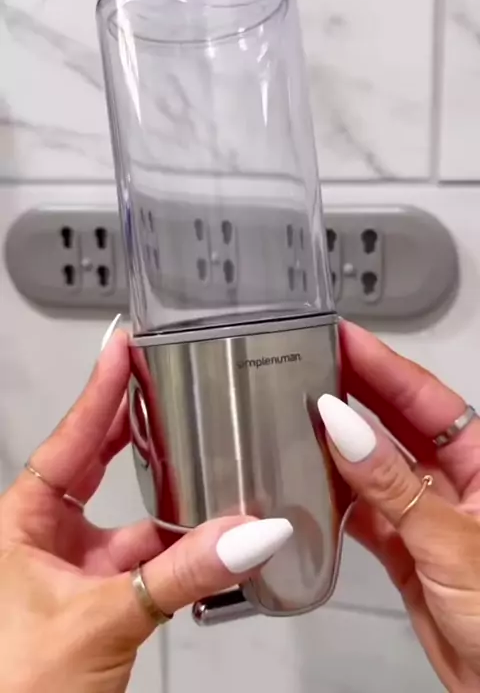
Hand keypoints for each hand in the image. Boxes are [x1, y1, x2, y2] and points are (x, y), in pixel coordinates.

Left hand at [0, 329, 291, 692]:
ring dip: (170, 502)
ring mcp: (71, 568)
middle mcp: (43, 536)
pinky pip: (145, 561)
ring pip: (130, 518)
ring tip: (208, 459)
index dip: (100, 389)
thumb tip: (248, 534)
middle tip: (166, 382)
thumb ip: (182, 574)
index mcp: (19, 521)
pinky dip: (179, 552)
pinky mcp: (97, 600)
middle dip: (133, 427)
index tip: (126, 346)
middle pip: (95, 463)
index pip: (68, 436)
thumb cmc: (16, 686)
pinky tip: (212, 540)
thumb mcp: (102, 618)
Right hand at [318, 321, 479, 691]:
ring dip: (340, 444)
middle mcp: (455, 479)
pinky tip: (311, 483)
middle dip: (355, 392)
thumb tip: (345, 428)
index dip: (382, 363)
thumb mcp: (451, 540)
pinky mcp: (405, 548)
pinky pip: (364, 508)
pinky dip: (336, 496)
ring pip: (375, 464)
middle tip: (310, 363)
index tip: (343, 337)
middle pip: (397, 421)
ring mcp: (427, 512)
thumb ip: (392, 485)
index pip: (425, 396)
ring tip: (299, 413)